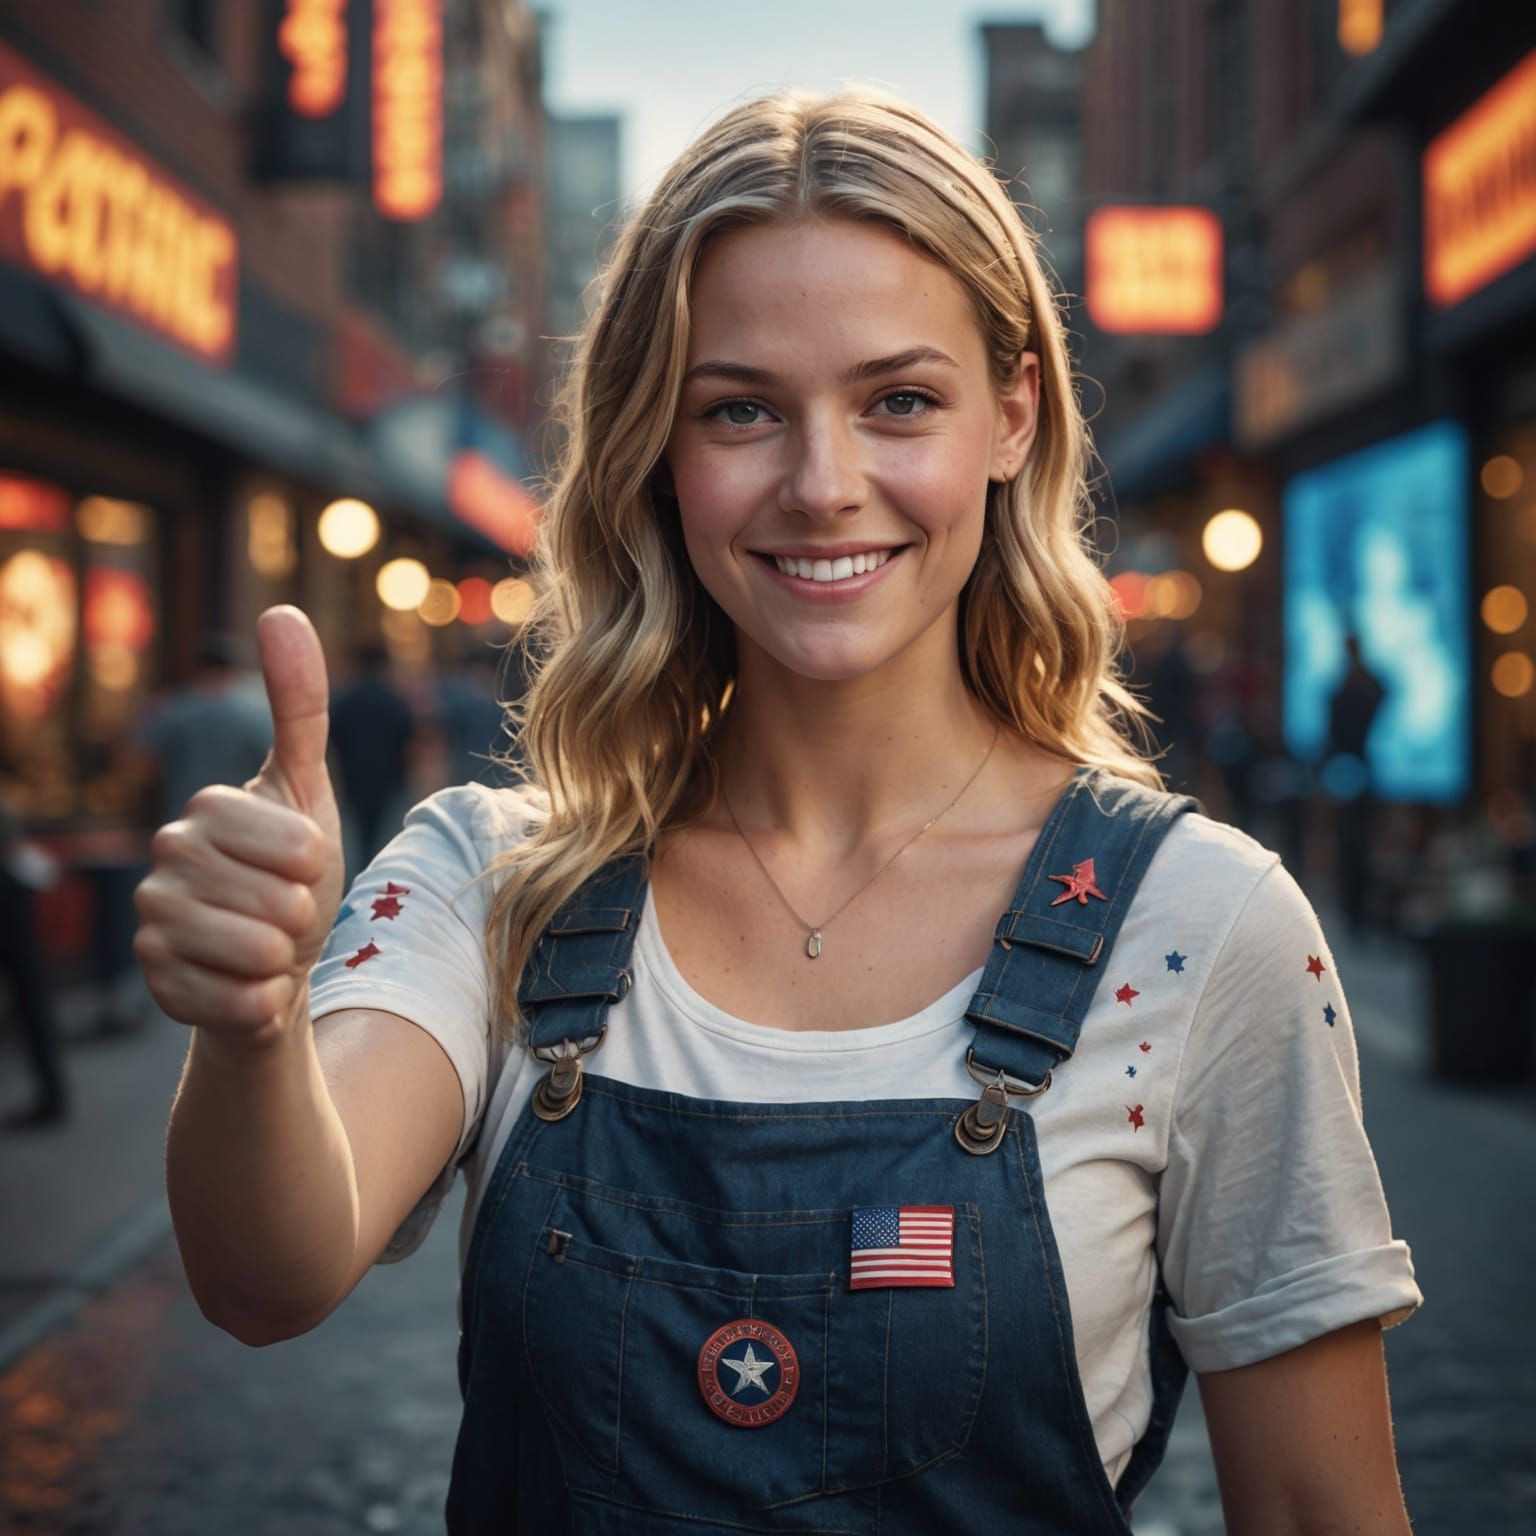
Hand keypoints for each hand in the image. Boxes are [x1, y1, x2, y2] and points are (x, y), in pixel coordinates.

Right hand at [133, 607, 344, 1049]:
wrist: (274, 959)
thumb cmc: (295, 871)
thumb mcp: (310, 786)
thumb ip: (298, 702)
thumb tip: (282, 611)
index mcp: (207, 809)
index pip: (293, 842)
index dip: (317, 861)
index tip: (306, 861)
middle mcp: (166, 857)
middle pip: (276, 900)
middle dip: (303, 913)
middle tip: (289, 911)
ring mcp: (154, 920)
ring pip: (251, 952)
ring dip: (282, 958)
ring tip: (271, 947)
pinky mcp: (154, 980)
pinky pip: (231, 1001)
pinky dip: (258, 1000)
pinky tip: (250, 985)